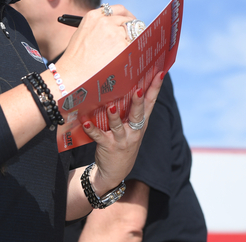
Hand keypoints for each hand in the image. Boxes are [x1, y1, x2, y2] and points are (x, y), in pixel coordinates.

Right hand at [55, 4, 134, 89]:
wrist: (73, 74)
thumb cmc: (76, 59)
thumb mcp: (83, 33)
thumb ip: (99, 26)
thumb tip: (117, 27)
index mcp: (94, 16)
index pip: (118, 9)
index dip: (126, 16)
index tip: (129, 22)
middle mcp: (105, 21)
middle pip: (129, 20)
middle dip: (133, 28)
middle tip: (135, 38)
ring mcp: (115, 33)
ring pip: (134, 32)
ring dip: (134, 40)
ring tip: (128, 51)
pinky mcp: (123, 46)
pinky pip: (135, 44)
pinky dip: (135, 50)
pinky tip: (128, 57)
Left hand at [82, 70, 164, 192]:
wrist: (115, 172)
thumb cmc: (123, 143)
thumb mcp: (133, 129)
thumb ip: (133, 111)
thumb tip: (131, 85)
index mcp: (141, 123)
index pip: (150, 103)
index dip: (155, 88)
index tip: (160, 73)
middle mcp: (134, 131)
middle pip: (138, 114)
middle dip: (138, 102)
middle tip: (138, 89)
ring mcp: (121, 139)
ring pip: (118, 125)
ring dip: (114, 116)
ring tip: (111, 106)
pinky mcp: (108, 146)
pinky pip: (98, 136)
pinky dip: (91, 129)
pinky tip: (85, 122)